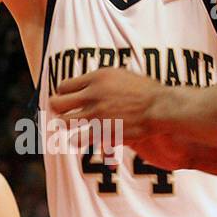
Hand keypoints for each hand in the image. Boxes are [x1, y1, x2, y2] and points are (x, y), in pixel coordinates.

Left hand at [49, 67, 163, 148]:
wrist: (159, 107)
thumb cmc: (145, 91)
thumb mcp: (120, 75)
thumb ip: (101, 80)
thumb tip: (86, 83)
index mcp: (96, 78)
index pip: (63, 86)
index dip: (62, 93)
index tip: (66, 98)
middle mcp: (93, 95)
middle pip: (58, 103)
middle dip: (57, 108)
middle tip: (61, 112)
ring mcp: (97, 115)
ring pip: (65, 123)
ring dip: (66, 126)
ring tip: (72, 126)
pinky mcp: (103, 132)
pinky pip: (79, 140)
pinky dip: (78, 140)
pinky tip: (81, 139)